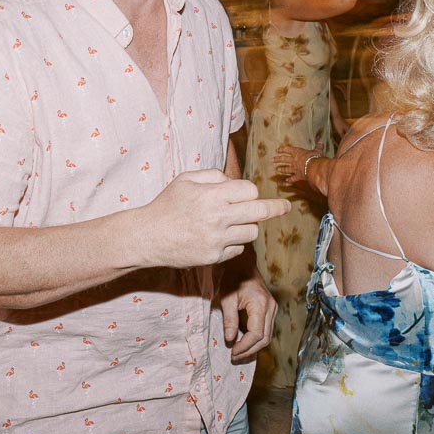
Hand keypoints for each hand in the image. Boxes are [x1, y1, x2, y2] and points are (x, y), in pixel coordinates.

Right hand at [138, 170, 289, 267]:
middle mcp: (218, 217)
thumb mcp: (186, 179)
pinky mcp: (214, 257)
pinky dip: (234, 242)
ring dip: (247, 226)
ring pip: (251, 232)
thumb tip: (234, 182)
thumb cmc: (167, 204)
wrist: (148, 237)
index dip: (248, 191)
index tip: (246, 194)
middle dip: (276, 208)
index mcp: (212, 195)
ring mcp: (217, 240)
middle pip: (260, 212)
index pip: (249, 191)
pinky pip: (238, 249)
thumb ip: (213, 175)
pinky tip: (218, 237)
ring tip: (232, 222)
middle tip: (286, 207)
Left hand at [219, 249, 276, 363]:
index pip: (256, 334)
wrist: (242, 263)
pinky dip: (256, 338)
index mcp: (261, 305)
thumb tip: (229, 340)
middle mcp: (271, 308)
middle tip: (234, 357)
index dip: (245, 346)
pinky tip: (244, 342)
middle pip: (265, 338)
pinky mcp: (270, 308)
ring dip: (253, 346)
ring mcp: (272, 308)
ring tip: (238, 352)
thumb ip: (229, 320)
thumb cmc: (232, 277)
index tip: (232, 352)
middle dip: (250, 350)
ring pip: (267, 335)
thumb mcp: (227, 298)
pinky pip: (266, 328)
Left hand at [272, 144, 326, 195]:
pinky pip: (292, 179)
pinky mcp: (298, 176)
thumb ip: (318, 146)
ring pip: (286, 169)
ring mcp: (295, 168)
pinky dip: (289, 180)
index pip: (287, 149)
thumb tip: (321, 141)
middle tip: (271, 160)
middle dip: (277, 159)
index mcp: (297, 152)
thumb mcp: (317, 151)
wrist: (315, 168)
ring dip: (281, 169)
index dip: (282, 149)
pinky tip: (285, 182)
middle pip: (283, 159)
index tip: (278, 150)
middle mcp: (294, 160)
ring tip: (277, 170)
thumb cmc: (315, 158)